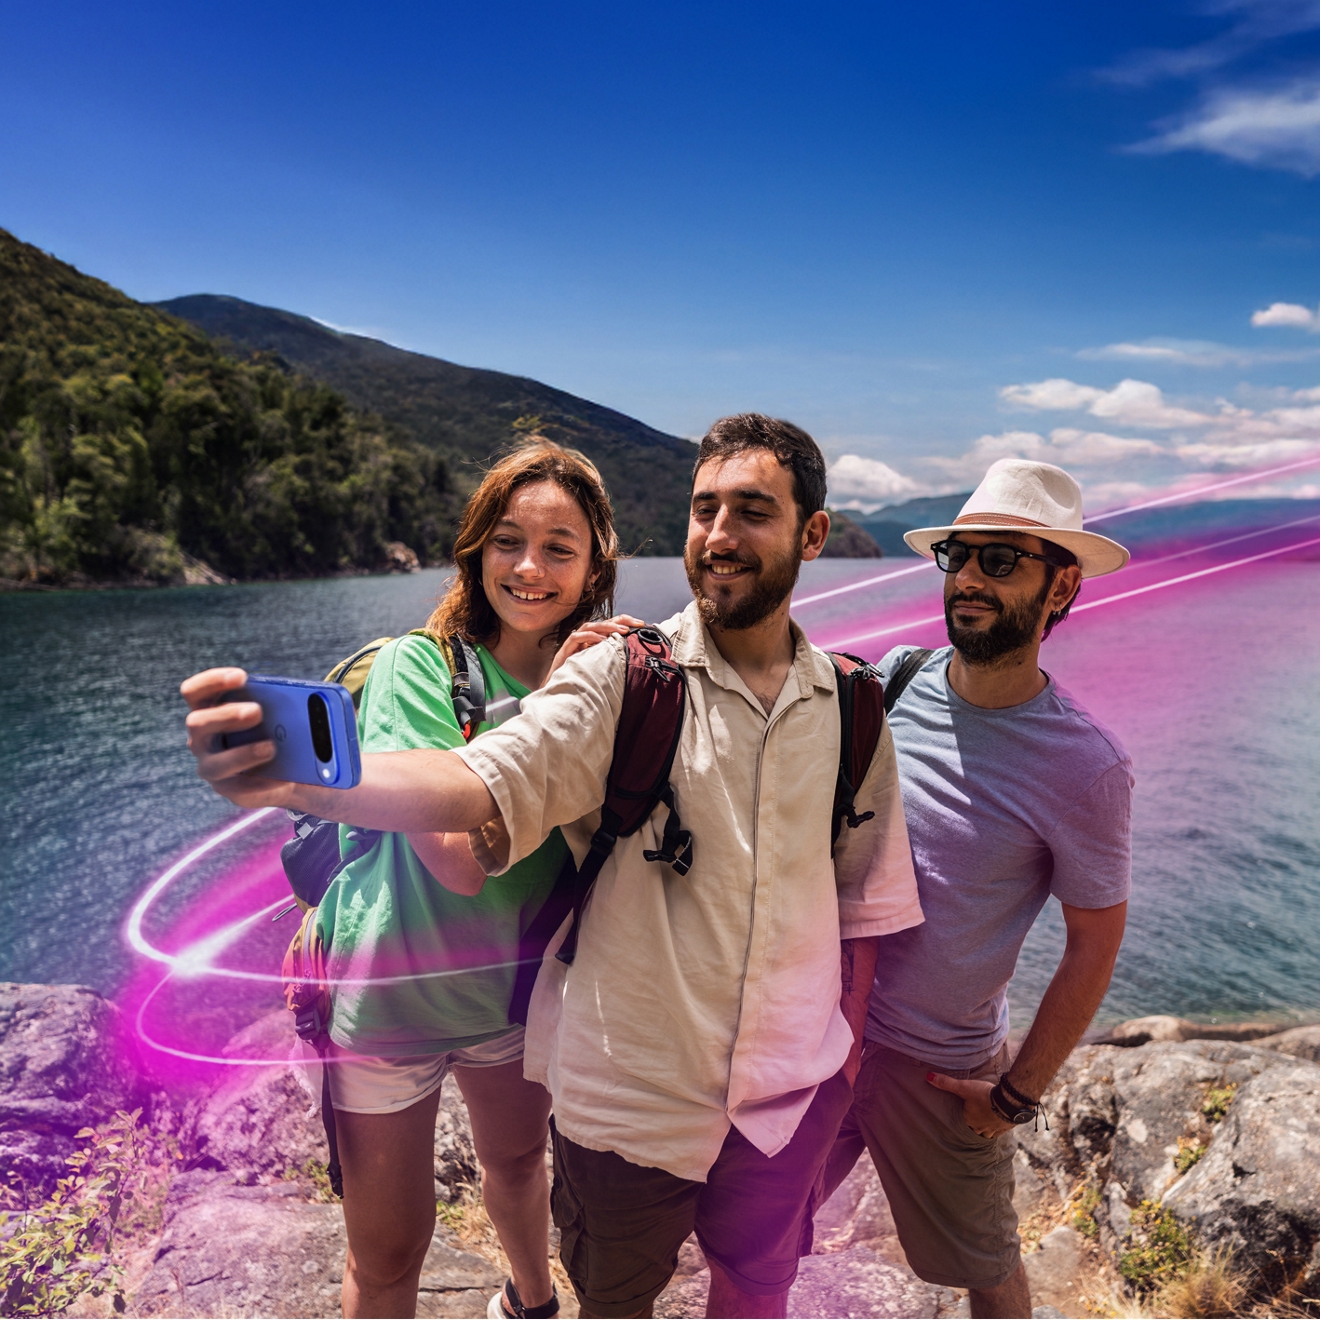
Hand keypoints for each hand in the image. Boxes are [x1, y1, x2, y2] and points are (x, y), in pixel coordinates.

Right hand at [180, 667, 296, 808]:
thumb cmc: (275, 728)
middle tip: (257, 711)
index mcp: (209, 710)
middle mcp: (202, 738)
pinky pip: (240, 789)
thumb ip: (280, 704)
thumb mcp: (277, 713)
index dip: (213, 681)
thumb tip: (307, 700)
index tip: (242, 677)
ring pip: (216, 763)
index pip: (194, 692)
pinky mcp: (228, 789)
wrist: (286, 768)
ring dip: (244, 754)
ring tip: (271, 748)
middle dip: (227, 715)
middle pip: (198, 723)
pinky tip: (284, 780)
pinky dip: (264, 783)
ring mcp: (211, 765)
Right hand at [548, 614, 644, 678]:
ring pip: (588, 626)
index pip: (609, 627)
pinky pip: (575, 638)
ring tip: (622, 631)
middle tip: (636, 623)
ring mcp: (572, 646)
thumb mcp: (602, 672)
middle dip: (620, 621)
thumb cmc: (582, 685)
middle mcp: (583, 641)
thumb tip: (637, 662)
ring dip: (606, 626)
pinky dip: (590, 637)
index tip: (642, 624)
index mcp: (593, 643)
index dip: (625, 622)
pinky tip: (602, 640)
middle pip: (601, 623)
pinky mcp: (563, 652)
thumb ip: (614, 663)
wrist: (559, 696)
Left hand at [926, 1073, 1012, 1138]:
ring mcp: (994, 1129)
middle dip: (975, 1124)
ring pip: (988, 1133)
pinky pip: (1000, 1132)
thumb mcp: (963, 1087)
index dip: (964, 1117)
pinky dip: (998, 1128)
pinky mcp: (1006, 1128)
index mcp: (969, 1120)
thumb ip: (946, 1083)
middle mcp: (980, 1128)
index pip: (963, 1121)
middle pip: (975, 1129)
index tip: (965, 1113)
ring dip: (986, 1128)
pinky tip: (999, 1123)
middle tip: (976, 1117)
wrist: (1009, 1102)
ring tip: (987, 1121)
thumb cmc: (984, 1095)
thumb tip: (928, 1077)